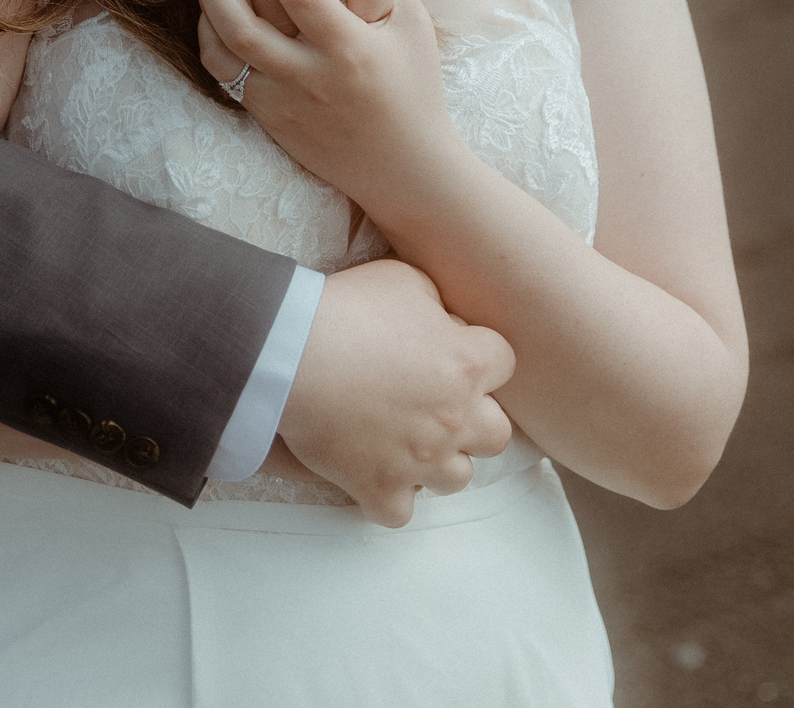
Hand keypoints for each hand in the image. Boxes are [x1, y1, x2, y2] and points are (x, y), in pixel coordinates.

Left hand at [191, 0, 453, 209]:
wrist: (406, 168)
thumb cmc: (415, 89)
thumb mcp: (412, 28)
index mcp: (350, 49)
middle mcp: (311, 77)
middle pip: (246, 24)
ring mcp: (285, 102)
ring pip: (228, 52)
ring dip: (207, 8)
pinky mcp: (271, 119)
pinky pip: (228, 76)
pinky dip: (214, 41)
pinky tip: (211, 13)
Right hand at [277, 259, 515, 527]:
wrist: (288, 352)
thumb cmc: (346, 308)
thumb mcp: (403, 279)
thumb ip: (436, 302)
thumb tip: (443, 321)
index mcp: (467, 364)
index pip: (504, 362)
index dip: (479, 355)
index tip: (451, 350)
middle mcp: (455, 418)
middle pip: (497, 435)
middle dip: (474, 420)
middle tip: (439, 405)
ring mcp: (420, 460)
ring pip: (458, 479)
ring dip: (439, 462)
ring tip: (409, 443)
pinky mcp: (380, 487)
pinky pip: (399, 514)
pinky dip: (388, 498)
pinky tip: (372, 475)